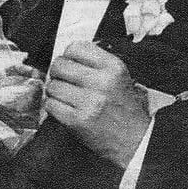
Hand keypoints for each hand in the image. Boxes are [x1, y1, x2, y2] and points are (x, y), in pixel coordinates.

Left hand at [45, 41, 150, 168]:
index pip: (76, 47)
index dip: (69, 55)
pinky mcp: (77, 120)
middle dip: (57, 72)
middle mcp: (101, 82)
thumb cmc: (127, 110)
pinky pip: (51, 105)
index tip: (70, 62)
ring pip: (53, 86)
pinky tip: (63, 108)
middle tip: (63, 80)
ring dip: (54, 91)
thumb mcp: (122, 78)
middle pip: (60, 65)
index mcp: (113, 68)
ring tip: (64, 96)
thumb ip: (98, 63)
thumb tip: (71, 54)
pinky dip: (53, 107)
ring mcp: (88, 102)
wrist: (136, 141)